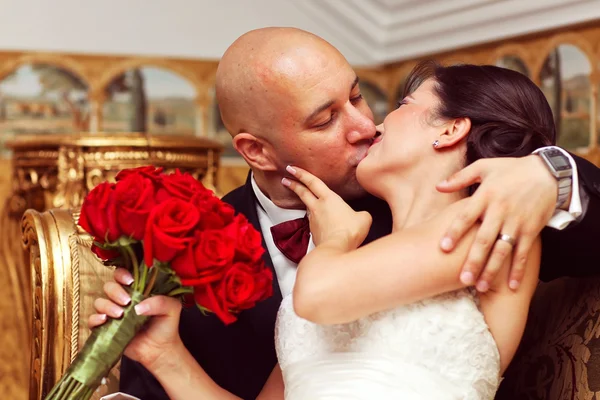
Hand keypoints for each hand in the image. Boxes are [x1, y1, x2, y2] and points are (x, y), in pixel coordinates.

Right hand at [88, 268, 182, 370]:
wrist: (160, 350)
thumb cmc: (166, 326)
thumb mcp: (172, 309)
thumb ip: (160, 302)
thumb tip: (138, 307)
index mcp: (136, 290)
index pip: (122, 275)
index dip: (122, 274)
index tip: (130, 282)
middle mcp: (122, 299)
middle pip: (109, 286)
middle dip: (116, 292)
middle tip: (127, 302)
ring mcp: (112, 313)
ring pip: (99, 302)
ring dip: (107, 306)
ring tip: (120, 315)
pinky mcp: (105, 329)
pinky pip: (91, 320)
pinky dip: (95, 319)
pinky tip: (105, 320)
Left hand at [282, 165, 371, 249]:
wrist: (337, 249)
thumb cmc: (350, 231)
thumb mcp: (363, 218)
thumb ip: (361, 214)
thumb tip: (360, 217)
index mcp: (329, 198)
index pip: (313, 182)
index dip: (302, 174)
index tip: (291, 168)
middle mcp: (318, 207)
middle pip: (302, 192)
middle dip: (293, 184)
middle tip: (285, 179)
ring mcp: (314, 220)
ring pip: (307, 207)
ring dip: (304, 201)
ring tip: (304, 199)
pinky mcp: (313, 232)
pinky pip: (312, 221)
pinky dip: (313, 217)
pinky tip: (319, 220)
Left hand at [437, 156, 555, 290]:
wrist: (548, 173)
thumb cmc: (511, 170)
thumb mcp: (484, 167)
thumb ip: (460, 178)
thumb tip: (438, 187)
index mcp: (485, 196)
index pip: (466, 217)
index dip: (455, 232)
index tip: (443, 247)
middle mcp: (500, 211)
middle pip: (484, 240)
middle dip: (473, 261)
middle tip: (462, 279)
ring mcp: (517, 222)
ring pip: (502, 250)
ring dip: (492, 270)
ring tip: (479, 287)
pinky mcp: (532, 230)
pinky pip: (523, 253)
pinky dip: (518, 270)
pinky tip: (511, 286)